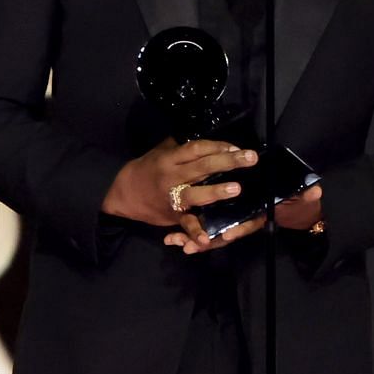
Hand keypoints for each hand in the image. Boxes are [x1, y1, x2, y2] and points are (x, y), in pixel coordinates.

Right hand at [103, 138, 256, 226]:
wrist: (123, 194)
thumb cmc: (147, 169)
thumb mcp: (160, 152)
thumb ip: (181, 146)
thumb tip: (206, 134)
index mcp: (171, 159)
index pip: (197, 149)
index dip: (218, 146)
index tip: (238, 146)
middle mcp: (172, 177)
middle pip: (202, 167)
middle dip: (228, 162)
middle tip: (251, 158)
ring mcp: (172, 197)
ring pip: (195, 194)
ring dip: (215, 192)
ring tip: (236, 188)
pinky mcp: (172, 216)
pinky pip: (185, 224)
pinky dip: (195, 232)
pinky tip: (207, 239)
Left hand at [163, 184, 324, 254]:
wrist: (294, 205)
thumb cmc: (296, 201)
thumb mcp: (303, 199)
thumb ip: (306, 197)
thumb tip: (315, 192)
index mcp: (259, 218)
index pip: (248, 226)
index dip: (237, 231)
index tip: (226, 236)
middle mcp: (242, 222)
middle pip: (221, 234)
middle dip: (204, 240)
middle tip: (186, 246)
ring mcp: (231, 221)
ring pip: (208, 234)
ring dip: (190, 238)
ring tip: (172, 242)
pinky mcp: (222, 217)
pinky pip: (203, 227)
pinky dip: (187, 232)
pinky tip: (171, 237)